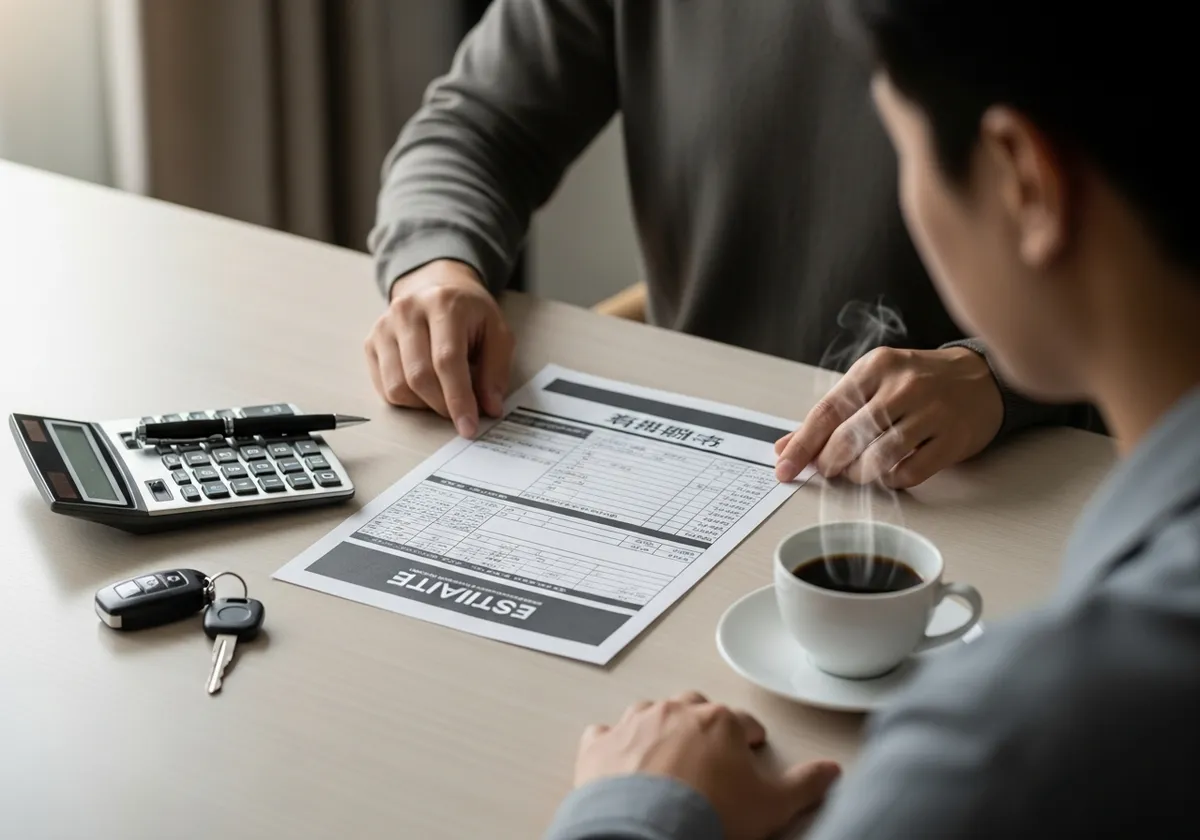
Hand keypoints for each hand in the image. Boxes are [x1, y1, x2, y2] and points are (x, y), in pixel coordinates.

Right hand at [364, 260, 514, 437]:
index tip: (469, 426)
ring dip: (425, 405)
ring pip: (398, 387)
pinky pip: (385, 388)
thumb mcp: (497, 332)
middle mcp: (407, 311)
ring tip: (444, 396)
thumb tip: (490, 407)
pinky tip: (425, 389)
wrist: (436, 287)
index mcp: (444, 304)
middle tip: (461, 414)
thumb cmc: (469, 314)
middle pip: (419, 376)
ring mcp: (384, 326)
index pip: (447, 360)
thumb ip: (496, 370)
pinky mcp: (371, 342)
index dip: (458, 398)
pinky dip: (408, 400)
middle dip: (443, 406)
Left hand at [574, 693, 840, 839]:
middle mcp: (675, 711)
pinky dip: (613, 745)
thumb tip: (832, 772)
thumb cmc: (708, 815)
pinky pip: (605, 734)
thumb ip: (806, 785)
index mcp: (719, 720)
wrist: (648, 832)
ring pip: (650, 713)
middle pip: (696, 707)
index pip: (743, 722)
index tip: (750, 747)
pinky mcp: (600, 745)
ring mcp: (634, 723)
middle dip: (704, 724)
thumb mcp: (772, 806)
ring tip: (667, 758)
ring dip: (659, 729)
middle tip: (710, 752)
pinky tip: (619, 763)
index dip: (749, 738)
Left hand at [774, 346, 1002, 488]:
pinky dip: (890, 481)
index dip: (802, 445)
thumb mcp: (870, 384)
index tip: (784, 469)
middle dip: (830, 462)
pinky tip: (888, 474)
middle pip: (850, 436)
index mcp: (875, 368)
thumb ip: (829, 416)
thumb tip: (785, 448)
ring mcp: (932, 411)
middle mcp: (904, 386)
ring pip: (878, 457)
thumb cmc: (917, 382)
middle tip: (828, 470)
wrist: (981, 379)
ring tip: (857, 472)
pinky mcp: (953, 438)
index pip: (827, 411)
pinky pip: (909, 472)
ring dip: (859, 474)